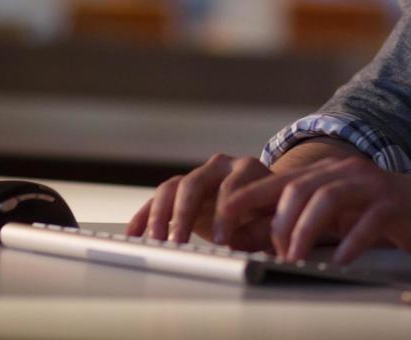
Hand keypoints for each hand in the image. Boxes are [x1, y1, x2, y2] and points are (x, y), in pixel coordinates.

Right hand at [125, 153, 275, 250]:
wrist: (265, 204)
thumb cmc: (273, 213)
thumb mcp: (275, 220)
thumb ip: (261, 229)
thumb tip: (237, 241)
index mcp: (247, 169)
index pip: (231, 187)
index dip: (226, 213)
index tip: (222, 241)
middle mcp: (220, 167)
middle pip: (194, 184)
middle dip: (184, 214)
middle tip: (179, 242)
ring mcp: (198, 177)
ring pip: (172, 188)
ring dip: (160, 215)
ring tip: (156, 242)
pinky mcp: (182, 193)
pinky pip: (158, 200)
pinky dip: (145, 216)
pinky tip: (135, 234)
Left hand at [220, 155, 410, 264]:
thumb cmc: (383, 215)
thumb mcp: (336, 216)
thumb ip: (300, 221)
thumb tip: (254, 238)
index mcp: (325, 172)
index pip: (275, 181)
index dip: (245, 201)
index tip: (220, 224)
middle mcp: (343, 171)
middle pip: (297, 188)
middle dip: (274, 222)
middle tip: (266, 252)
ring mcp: (369, 184)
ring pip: (326, 199)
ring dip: (305, 232)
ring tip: (294, 259)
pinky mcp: (393, 203)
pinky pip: (366, 221)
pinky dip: (348, 243)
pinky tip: (338, 260)